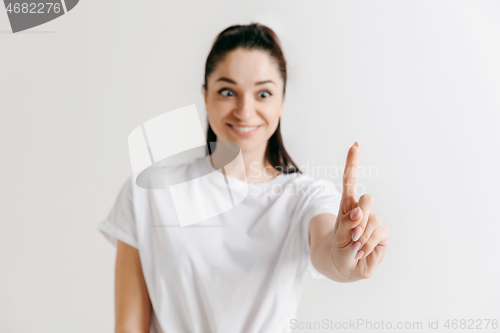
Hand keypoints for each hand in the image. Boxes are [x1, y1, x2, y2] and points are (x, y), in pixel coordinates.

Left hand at [330, 142, 389, 279]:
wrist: (345, 266)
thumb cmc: (339, 249)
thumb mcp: (337, 239)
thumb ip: (345, 225)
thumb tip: (359, 213)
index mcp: (346, 205)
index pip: (350, 181)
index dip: (352, 163)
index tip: (355, 146)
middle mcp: (360, 210)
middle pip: (366, 199)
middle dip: (359, 215)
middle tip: (351, 234)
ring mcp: (373, 220)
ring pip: (371, 219)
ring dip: (360, 236)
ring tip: (354, 246)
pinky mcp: (383, 232)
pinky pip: (379, 232)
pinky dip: (367, 244)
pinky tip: (361, 251)